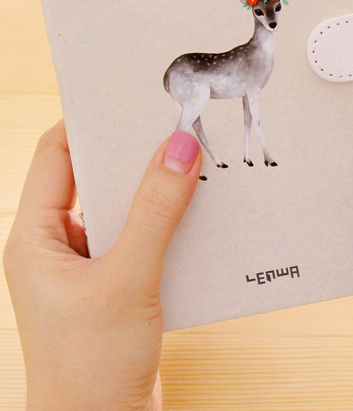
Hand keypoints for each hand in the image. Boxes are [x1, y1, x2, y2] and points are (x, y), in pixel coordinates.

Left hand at [3, 121, 200, 410]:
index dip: (90, 121)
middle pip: (95, 175)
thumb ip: (156, 211)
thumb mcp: (128, 279)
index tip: (131, 97)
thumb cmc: (91, 370)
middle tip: (175, 126)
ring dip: (158, 188)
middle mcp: (58, 246)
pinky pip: (144, 233)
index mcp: (36, 238)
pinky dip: (170, 219)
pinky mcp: (116, 283)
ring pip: (125, 205)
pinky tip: (200, 214)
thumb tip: (177, 148)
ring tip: (195, 165)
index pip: (56, 155)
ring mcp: (87, 265)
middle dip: (134, 152)